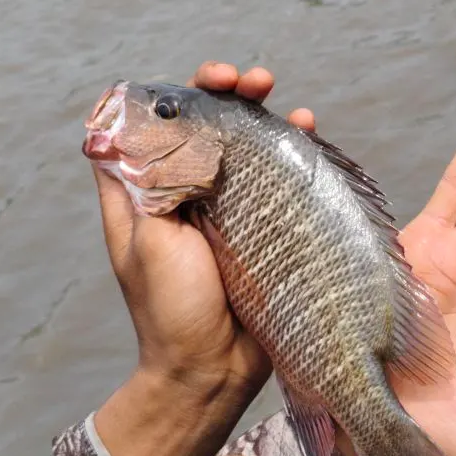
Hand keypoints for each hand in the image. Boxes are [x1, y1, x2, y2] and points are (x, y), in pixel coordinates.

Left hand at [91, 63, 315, 455]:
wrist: (210, 375)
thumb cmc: (167, 309)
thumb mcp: (148, 237)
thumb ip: (149, 180)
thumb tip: (152, 120)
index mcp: (146, 188)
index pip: (158, 121)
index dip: (178, 93)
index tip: (203, 83)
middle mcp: (187, 188)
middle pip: (208, 122)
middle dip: (230, 92)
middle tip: (250, 81)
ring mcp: (228, 205)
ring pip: (247, 143)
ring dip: (266, 114)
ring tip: (288, 105)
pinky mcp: (262, 224)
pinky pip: (279, 176)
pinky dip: (294, 149)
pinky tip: (309, 132)